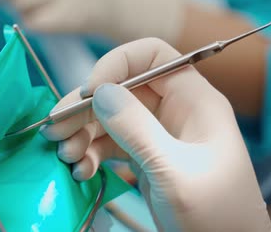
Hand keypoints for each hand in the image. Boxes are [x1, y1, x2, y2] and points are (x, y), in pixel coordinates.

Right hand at [41, 38, 270, 230]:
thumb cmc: (215, 214)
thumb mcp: (174, 171)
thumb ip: (137, 129)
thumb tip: (99, 92)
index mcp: (193, 100)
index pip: (152, 56)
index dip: (117, 64)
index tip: (89, 91)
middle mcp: (173, 110)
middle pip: (119, 89)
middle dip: (85, 107)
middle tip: (55, 130)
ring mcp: (156, 133)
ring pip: (108, 117)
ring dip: (81, 134)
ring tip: (67, 157)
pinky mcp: (143, 156)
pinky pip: (109, 143)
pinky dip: (90, 153)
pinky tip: (81, 170)